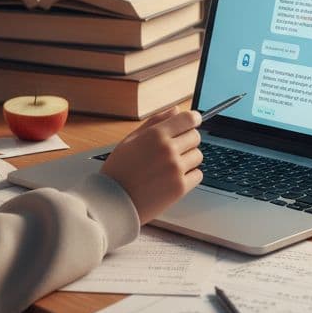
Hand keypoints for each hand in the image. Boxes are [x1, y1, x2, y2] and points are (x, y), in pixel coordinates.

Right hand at [101, 106, 202, 223]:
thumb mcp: (131, 139)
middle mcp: (168, 150)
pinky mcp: (180, 187)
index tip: (193, 122)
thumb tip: (175, 110)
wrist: (113, 202)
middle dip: (187, 140)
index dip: (193, 119)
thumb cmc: (119, 171)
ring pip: (198, 156)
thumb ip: (155, 122)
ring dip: (188, 159)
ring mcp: (175, 169)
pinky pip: (198, 175)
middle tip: (174, 149)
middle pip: (195, 137)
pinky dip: (189, 176)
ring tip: (170, 166)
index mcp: (155, 135)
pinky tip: (173, 178)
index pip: (188, 119)